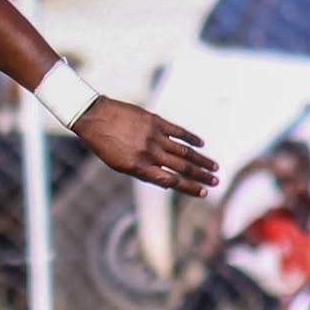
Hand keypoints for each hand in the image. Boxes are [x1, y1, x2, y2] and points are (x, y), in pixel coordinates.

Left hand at [71, 96, 219, 196]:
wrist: (93, 117)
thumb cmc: (103, 144)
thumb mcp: (119, 164)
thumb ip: (143, 171)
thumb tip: (165, 179)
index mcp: (139, 167)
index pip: (171, 181)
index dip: (189, 188)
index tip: (202, 192)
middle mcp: (149, 153)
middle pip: (182, 167)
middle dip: (201, 176)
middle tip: (216, 182)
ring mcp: (154, 136)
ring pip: (184, 151)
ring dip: (201, 160)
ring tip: (215, 167)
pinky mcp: (155, 121)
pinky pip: (178, 131)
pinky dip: (191, 138)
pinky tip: (201, 143)